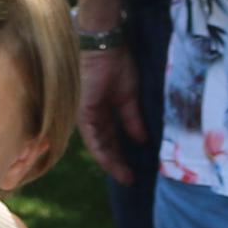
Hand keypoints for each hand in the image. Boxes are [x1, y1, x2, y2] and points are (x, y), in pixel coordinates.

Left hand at [77, 47, 148, 183]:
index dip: (122, 154)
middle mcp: (94, 116)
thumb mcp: (129, 96)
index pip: (112, 138)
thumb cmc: (117, 65)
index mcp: (103, 110)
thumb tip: (142, 139)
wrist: (106, 47)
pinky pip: (94, 139)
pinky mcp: (84, 114)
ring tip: (126, 176)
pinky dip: (104, 153)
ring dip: (112, 162)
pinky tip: (115, 164)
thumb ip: (133, 119)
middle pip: (105, 145)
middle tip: (131, 179)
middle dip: (118, 163)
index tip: (135, 170)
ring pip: (99, 146)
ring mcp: (87, 116)